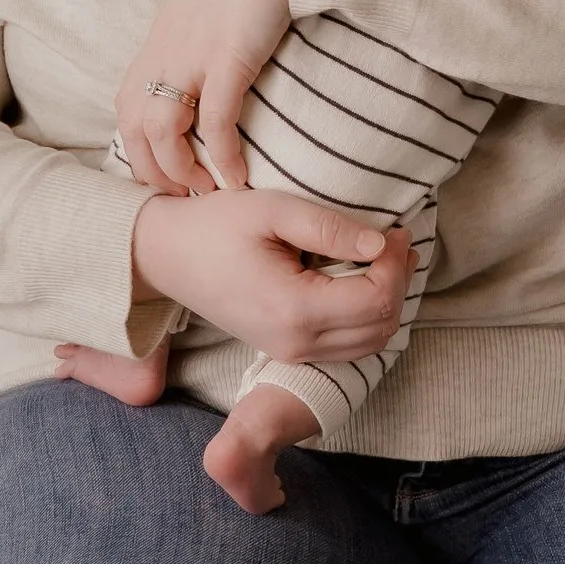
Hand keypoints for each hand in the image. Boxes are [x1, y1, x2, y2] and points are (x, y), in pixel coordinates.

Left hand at [117, 0, 292, 191]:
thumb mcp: (208, 5)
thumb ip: (197, 37)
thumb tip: (206, 65)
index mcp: (159, 41)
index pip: (128, 109)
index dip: (140, 151)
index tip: (165, 178)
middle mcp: (165, 51)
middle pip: (135, 127)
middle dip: (153, 171)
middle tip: (183, 196)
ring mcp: (192, 54)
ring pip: (163, 131)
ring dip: (181, 171)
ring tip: (206, 193)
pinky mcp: (228, 56)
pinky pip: (215, 122)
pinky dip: (222, 156)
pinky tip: (238, 177)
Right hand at [130, 189, 413, 366]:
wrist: (166, 256)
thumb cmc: (215, 226)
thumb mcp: (273, 210)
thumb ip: (330, 228)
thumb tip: (382, 245)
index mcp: (294, 310)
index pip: (376, 299)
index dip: (397, 264)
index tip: (395, 230)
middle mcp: (295, 343)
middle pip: (381, 327)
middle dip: (398, 283)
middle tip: (396, 242)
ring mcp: (290, 352)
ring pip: (370, 343)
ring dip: (387, 302)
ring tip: (384, 258)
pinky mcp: (286, 350)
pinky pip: (347, 346)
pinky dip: (367, 318)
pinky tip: (361, 280)